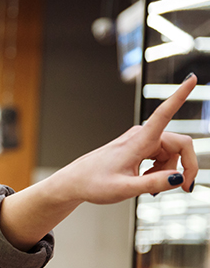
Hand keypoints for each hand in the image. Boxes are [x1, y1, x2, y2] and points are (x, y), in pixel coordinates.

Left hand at [50, 73, 198, 204]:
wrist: (75, 183)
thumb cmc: (93, 183)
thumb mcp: (124, 189)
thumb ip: (153, 184)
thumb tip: (178, 178)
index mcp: (139, 141)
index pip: (164, 113)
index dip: (180, 96)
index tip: (192, 78)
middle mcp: (142, 136)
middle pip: (180, 145)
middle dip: (184, 167)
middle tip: (184, 189)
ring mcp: (141, 141)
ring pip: (171, 154)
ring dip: (168, 171)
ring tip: (150, 187)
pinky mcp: (139, 147)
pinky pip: (162, 157)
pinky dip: (160, 170)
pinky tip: (146, 180)